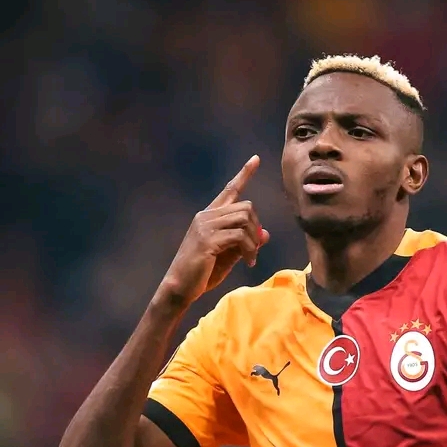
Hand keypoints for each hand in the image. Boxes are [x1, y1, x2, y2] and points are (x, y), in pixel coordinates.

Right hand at [158, 155, 269, 306]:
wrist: (180, 287)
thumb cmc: (203, 272)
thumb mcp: (229, 255)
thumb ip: (245, 242)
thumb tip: (265, 234)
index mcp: (209, 216)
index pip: (229, 190)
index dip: (244, 174)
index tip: (256, 159)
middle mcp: (206, 216)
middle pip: (246, 207)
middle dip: (257, 228)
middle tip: (255, 250)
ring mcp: (205, 227)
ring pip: (244, 219)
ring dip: (254, 240)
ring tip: (251, 257)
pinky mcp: (207, 240)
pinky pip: (239, 236)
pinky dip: (249, 249)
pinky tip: (248, 262)